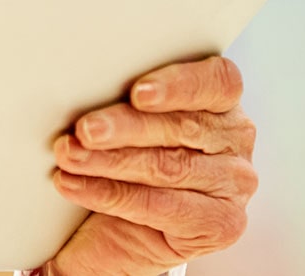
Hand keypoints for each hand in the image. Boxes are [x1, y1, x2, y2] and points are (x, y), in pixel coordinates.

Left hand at [45, 56, 256, 275]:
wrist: (123, 228)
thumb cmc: (126, 162)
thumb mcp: (126, 122)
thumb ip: (122, 98)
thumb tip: (77, 76)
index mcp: (220, 102)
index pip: (218, 82)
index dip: (180, 84)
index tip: (138, 92)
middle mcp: (234, 141)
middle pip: (183, 127)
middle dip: (125, 127)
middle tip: (83, 130)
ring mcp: (233, 185)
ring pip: (168, 166)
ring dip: (110, 161)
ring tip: (70, 156)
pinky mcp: (221, 223)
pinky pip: (159, 206)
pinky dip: (109, 194)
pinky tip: (75, 186)